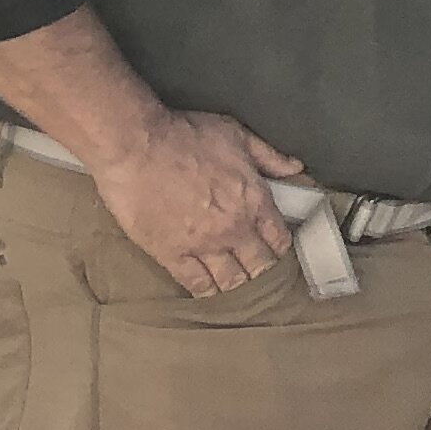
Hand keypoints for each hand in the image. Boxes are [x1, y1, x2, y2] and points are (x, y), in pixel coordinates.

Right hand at [93, 108, 302, 296]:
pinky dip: (207, 292)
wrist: (135, 146)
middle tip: (260, 275)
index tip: (276, 251)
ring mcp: (203, 245)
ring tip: (239, 288)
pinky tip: (210, 294)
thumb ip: (269, 156)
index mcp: (254, 201)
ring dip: (238, 286)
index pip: (280, 239)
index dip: (280, 248)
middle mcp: (234, 229)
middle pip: (260, 266)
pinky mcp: (171, 254)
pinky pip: (196, 284)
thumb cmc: (184, 136)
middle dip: (263, 272)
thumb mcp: (236, 134)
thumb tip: (295, 168)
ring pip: (232, 281)